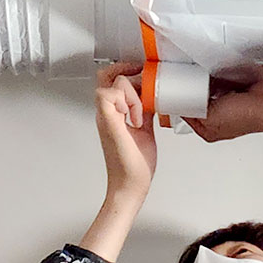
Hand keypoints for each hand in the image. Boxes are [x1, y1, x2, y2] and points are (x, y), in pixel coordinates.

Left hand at [96, 62, 156, 203]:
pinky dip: (150, 100)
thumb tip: (112, 92)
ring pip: (129, 89)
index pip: (111, 84)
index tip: (135, 110)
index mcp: (106, 114)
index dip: (126, 92)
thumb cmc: (126, 169)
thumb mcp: (117, 137)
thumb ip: (110, 111)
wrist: (132, 187)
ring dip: (142, 89)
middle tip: (146, 81)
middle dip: (130, 75)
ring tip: (150, 104)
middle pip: (114, 80)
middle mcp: (113, 113)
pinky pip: (142, 103)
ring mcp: (125, 118)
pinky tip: (156, 109)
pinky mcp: (138, 125)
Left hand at [184, 80, 262, 141]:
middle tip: (187, 79)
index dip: (181, 103)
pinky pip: (221, 83)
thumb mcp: (209, 117)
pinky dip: (218, 78)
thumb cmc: (246, 116)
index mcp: (208, 131)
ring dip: (206, 83)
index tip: (174, 90)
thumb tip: (183, 103)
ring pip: (209, 92)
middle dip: (193, 91)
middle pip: (197, 103)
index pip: (187, 115)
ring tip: (204, 76)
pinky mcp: (236, 93)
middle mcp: (218, 120)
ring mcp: (228, 106)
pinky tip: (218, 74)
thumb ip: (193, 111)